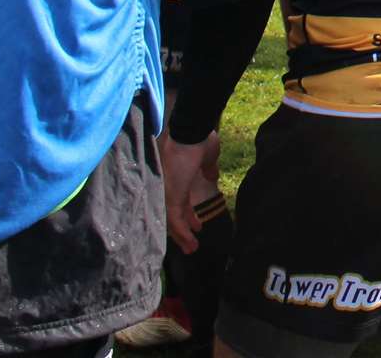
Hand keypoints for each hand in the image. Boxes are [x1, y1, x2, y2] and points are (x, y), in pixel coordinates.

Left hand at [157, 132, 219, 253]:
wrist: (191, 132)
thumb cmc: (200, 140)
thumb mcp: (208, 158)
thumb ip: (208, 168)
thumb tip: (212, 174)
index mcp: (177, 178)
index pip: (180, 202)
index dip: (189, 215)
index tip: (197, 225)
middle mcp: (168, 187)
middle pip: (174, 214)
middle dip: (183, 230)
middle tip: (191, 244)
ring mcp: (167, 191)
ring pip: (171, 220)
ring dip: (182, 236)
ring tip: (192, 249)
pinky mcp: (170, 195)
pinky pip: (174, 219)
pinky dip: (181, 232)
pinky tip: (190, 241)